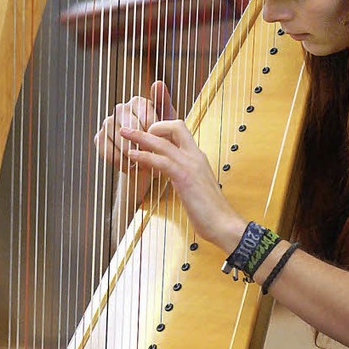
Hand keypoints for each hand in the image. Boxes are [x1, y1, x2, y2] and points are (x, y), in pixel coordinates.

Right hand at [94, 80, 175, 173]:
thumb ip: (163, 102)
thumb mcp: (168, 122)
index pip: (144, 113)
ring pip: (118, 138)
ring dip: (131, 154)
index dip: (152, 129)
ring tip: (143, 164)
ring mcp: (108, 123)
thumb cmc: (161, 137)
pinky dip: (119, 161)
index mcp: (138, 102)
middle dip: (141, 143)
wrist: (148, 160)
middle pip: (129, 125)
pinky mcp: (99, 138)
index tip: (160, 142)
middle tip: (151, 155)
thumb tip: (158, 83)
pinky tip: (130, 167)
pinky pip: (107, 150)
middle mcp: (121, 109)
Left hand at [119, 119, 246, 252]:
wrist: (224, 224)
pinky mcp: (185, 177)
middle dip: (152, 125)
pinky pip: (161, 160)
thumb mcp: (197, 187)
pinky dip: (144, 155)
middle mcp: (195, 156)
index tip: (148, 137)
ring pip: (163, 142)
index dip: (163, 129)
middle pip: (175, 126)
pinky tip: (132, 155)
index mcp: (198, 158)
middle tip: (133, 130)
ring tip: (124, 134)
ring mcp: (191, 165)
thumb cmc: (210, 211)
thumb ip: (186, 177)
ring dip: (140, 136)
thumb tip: (175, 177)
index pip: (182, 132)